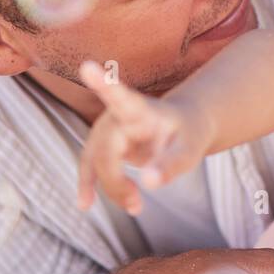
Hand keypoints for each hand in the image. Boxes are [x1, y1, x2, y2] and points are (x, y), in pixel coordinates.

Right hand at [77, 60, 214, 212]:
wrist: (184, 127)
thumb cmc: (187, 135)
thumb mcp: (189, 151)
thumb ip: (171, 165)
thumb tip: (148, 183)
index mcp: (141, 109)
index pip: (121, 96)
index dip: (104, 82)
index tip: (87, 66)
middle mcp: (117, 114)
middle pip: (105, 151)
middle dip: (116, 182)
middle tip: (138, 206)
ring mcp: (106, 128)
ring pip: (96, 162)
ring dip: (111, 188)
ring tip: (136, 207)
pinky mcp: (102, 144)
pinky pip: (89, 165)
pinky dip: (88, 185)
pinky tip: (84, 204)